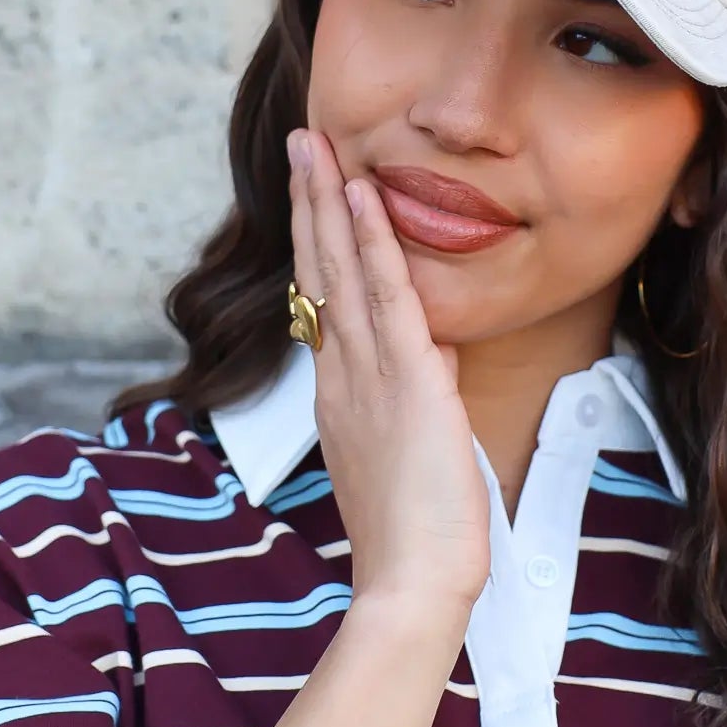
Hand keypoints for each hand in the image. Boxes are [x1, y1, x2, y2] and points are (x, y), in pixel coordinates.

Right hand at [286, 128, 491, 616]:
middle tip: (301, 143)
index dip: (318, 244)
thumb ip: (404, 407)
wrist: (414, 584)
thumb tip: (425, 365)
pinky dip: (372, 243)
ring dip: (328, 202)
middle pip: (319, 273)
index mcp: (340, 396)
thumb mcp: (402, 460)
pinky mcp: (407, 381)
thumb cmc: (413, 541)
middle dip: (309, 204)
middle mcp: (343, 377)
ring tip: (316, 144)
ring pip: (342, 272)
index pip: (325, 302)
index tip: (314, 195)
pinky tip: (363, 195)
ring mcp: (368, 376)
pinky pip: (386, 297)